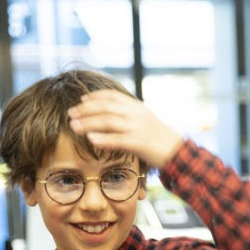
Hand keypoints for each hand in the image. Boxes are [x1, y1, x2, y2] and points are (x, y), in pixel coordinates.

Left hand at [67, 90, 184, 169]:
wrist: (179, 153)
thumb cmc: (160, 140)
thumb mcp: (147, 121)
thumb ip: (130, 116)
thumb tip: (111, 115)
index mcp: (138, 107)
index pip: (112, 96)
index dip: (94, 97)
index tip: (81, 100)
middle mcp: (137, 114)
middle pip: (105, 107)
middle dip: (85, 110)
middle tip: (71, 114)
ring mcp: (138, 128)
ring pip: (108, 122)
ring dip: (88, 124)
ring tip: (74, 127)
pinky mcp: (139, 143)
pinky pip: (117, 140)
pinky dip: (103, 139)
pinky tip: (91, 140)